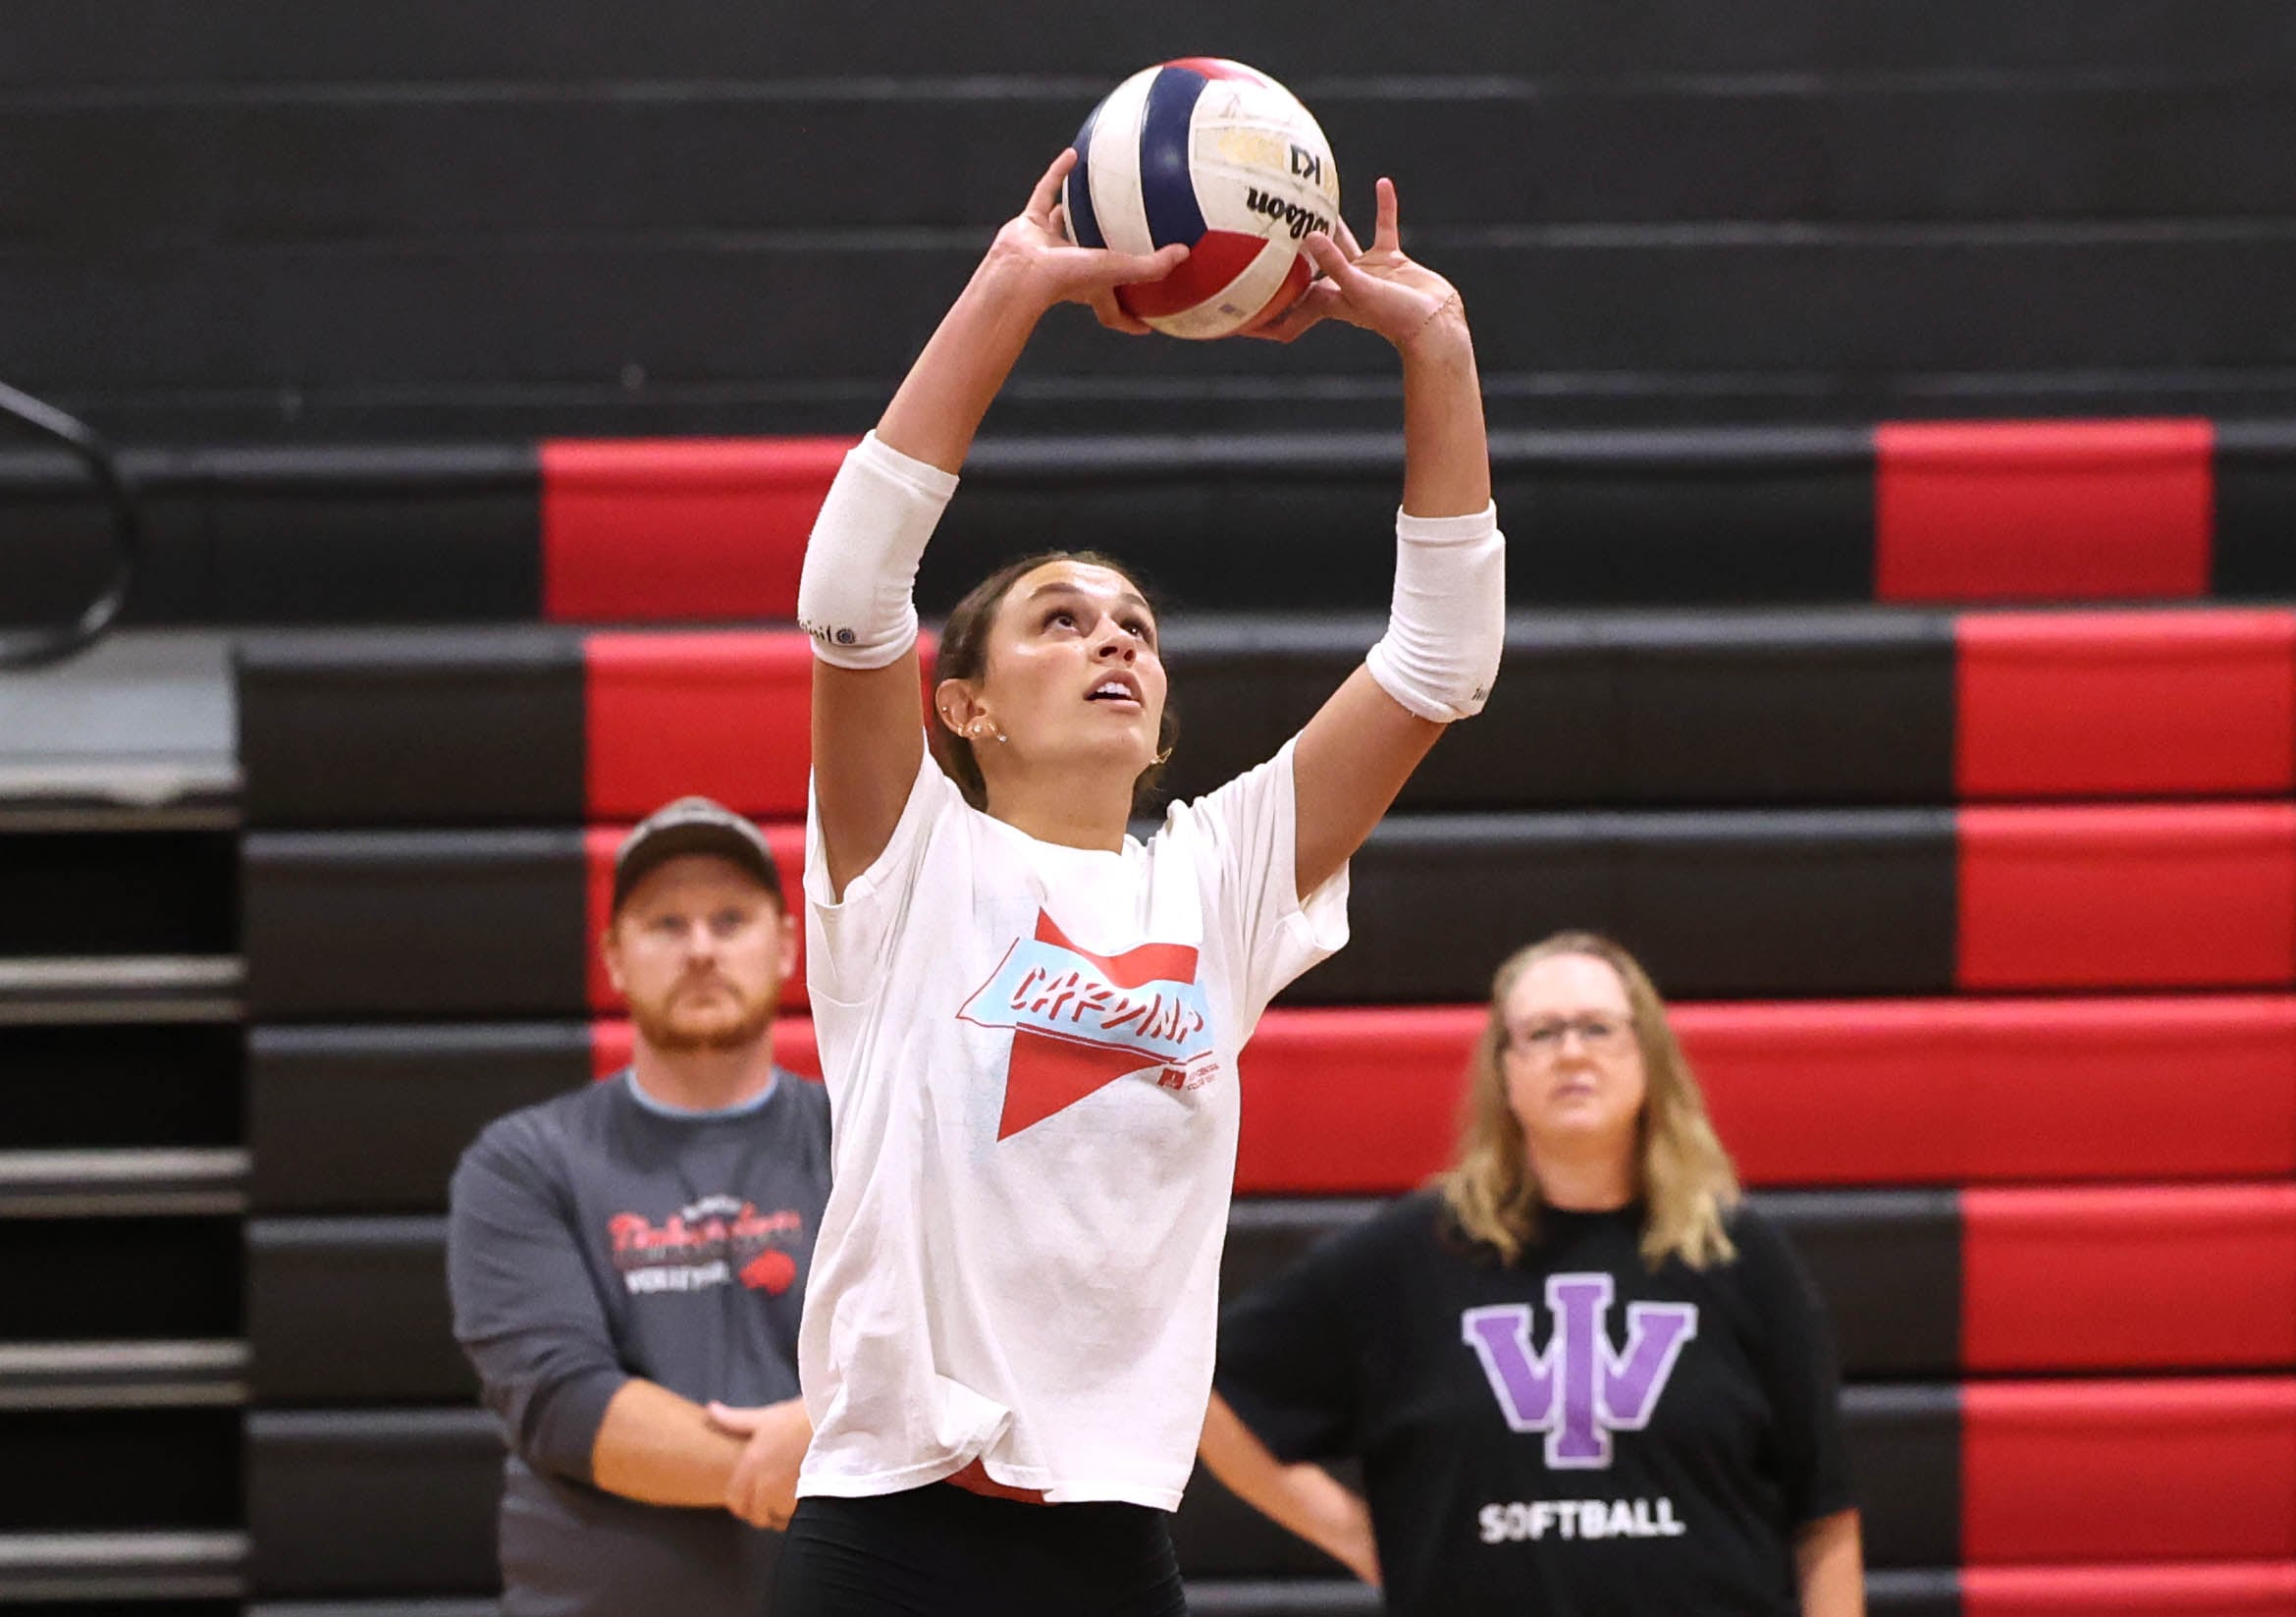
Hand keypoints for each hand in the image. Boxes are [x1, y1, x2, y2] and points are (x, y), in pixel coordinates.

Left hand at [707, 1399, 810, 1530]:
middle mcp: (765, 1484)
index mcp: (751, 1465)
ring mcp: (787, 1495)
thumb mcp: (766, 1417)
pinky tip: (806, 1500)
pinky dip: (798, 1515)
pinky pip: (796, 1519)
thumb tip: (711, 1410)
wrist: (838, 1420)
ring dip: (782, 1515)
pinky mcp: (807, 1502)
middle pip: (756, 1516)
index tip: (753, 1498)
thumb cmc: (800, 1417)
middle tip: (774, 1501)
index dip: (742, 1503)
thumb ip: (735, 1420)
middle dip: (763, 1512)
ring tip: (792, 1499)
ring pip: (777, 1520)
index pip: (735, 1502)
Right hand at [988, 150, 1189, 333]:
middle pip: (1090, 265)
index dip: (1130, 319)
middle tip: (1118, 243)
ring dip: (1074, 213)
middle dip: (1104, 258)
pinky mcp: (1029, 224)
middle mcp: (1070, 268)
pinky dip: (1058, 174)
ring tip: (1089, 196)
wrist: (1022, 272)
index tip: (1147, 324)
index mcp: (1090, 289)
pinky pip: (1046, 192)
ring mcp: (1047, 245)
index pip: (1113, 311)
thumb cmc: (1066, 278)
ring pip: (1063, 226)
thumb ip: (1153, 266)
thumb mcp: (1118, 270)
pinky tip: (1072, 156)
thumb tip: (1183, 254)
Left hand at [1248, 177, 1465, 352]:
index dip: (1267, 303)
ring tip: (1318, 197)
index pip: (1290, 301)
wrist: (1434, 322)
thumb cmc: (1395, 317)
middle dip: (1293, 249)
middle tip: (1272, 224)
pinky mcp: (1391, 259)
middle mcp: (1343, 284)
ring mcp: (1367, 271)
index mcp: (1329, 299)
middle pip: (1310, 263)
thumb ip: (1334, 263)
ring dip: (1333, 222)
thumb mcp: (1359, 289)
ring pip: (1344, 240)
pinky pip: (1385, 226)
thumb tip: (1310, 235)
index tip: (1241, 296)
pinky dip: (1384, 207)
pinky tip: (1382, 183)